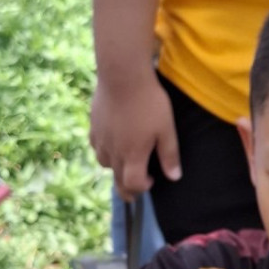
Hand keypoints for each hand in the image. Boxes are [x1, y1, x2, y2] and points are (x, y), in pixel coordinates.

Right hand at [88, 72, 180, 200]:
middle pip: (117, 180)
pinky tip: (112, 145)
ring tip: (125, 164)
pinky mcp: (93, 127)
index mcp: (132, 155)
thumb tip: (174, 177)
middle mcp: (114, 151)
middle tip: (134, 193)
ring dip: (116, 169)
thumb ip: (170, 155)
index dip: (143, 187)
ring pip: (105, 164)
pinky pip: (97, 147)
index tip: (152, 180)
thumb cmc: (148, 102)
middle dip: (128, 189)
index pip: (133, 184)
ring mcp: (101, 139)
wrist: (122, 75)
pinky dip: (105, 152)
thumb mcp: (166, 129)